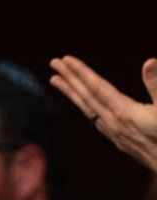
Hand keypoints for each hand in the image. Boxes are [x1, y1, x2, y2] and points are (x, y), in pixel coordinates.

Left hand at [50, 55, 156, 172]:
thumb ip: (156, 86)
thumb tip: (148, 62)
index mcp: (124, 113)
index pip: (96, 87)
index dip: (81, 72)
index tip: (65, 60)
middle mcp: (113, 123)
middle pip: (86, 96)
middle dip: (69, 78)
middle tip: (53, 62)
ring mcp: (114, 133)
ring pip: (86, 108)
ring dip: (71, 92)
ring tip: (56, 80)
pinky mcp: (118, 140)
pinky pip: (94, 118)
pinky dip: (83, 106)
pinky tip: (80, 103)